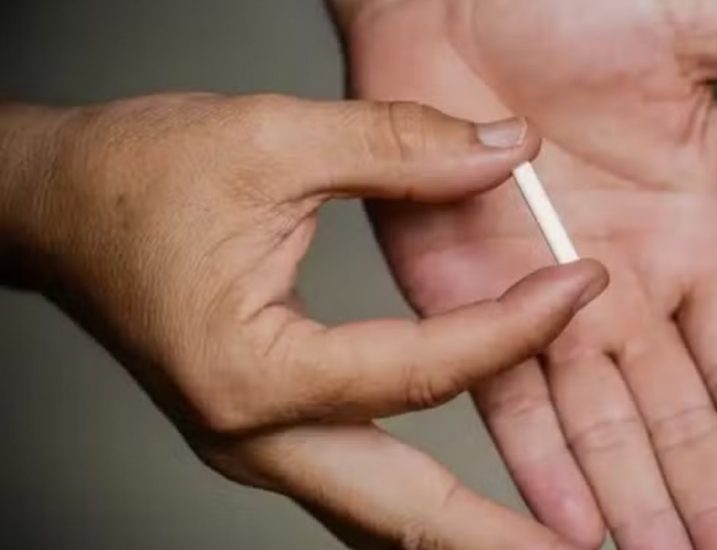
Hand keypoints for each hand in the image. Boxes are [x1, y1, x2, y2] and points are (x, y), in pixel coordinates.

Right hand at [0, 95, 609, 548]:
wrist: (57, 204)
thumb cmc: (137, 175)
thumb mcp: (273, 137)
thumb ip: (399, 146)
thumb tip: (505, 153)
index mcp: (253, 370)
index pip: (422, 371)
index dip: (517, 328)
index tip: (582, 289)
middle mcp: (251, 434)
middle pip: (405, 513)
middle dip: (500, 539)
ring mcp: (255, 447)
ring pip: (380, 518)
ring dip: (468, 536)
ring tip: (551, 545)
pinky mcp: (264, 435)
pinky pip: (358, 489)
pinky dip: (425, 507)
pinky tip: (475, 510)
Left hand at [339, 0, 716, 547]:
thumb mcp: (706, 24)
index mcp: (690, 233)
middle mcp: (623, 284)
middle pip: (678, 413)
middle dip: (710, 493)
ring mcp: (541, 298)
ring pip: (600, 423)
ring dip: (634, 498)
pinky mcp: (462, 296)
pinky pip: (504, 392)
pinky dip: (537, 461)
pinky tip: (570, 521)